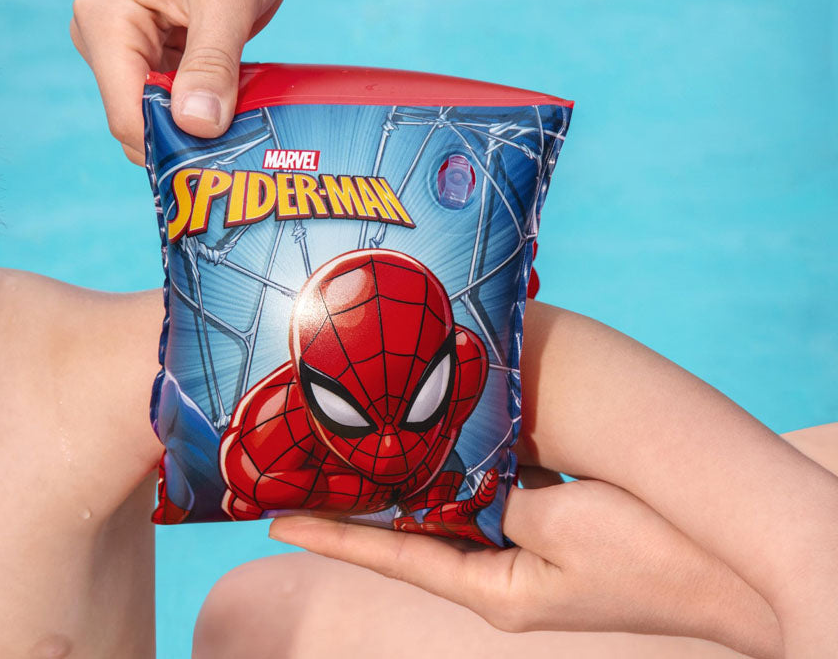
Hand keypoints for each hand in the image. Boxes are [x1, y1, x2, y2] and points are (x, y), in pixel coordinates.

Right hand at [71, 0, 294, 161]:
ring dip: (200, 132)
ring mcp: (129, 56)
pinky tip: (236, 114)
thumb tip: (197, 127)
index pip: (125, 113)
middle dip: (186, 141)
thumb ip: (212, 61)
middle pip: (140, 124)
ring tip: (242, 126)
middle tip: (239, 148)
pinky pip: (177, 110)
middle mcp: (105, 43)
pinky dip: (207, 118)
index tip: (220, 159)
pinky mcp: (156, 64)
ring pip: (160, 122)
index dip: (170, 145)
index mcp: (105, 22)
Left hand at [269, 475, 782, 658]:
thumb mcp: (563, 526)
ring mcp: (531, 553)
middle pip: (419, 528)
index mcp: (494, 588)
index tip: (276, 519)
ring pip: (460, 503)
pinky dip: (475, 462)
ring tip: (371, 435)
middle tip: (318, 458)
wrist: (738, 573)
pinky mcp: (561, 531)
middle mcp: (502, 574)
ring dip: (423, 471)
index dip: (333, 536)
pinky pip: (501, 491)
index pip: (393, 557)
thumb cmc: (653, 558)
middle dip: (373, 495)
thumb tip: (475, 472)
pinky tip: (456, 428)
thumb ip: (502, 495)